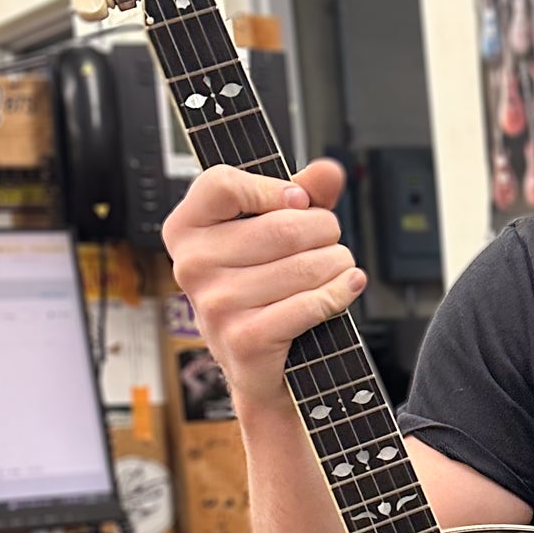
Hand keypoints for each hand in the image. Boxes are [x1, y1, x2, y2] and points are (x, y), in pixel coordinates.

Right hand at [162, 158, 363, 412]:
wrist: (255, 361)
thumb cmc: (261, 286)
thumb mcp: (273, 230)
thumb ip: (302, 193)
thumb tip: (329, 171)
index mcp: (186, 229)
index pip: (222, 184)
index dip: (272, 188)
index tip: (298, 200)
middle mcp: (192, 265)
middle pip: (281, 226)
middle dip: (324, 230)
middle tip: (330, 240)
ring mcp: (215, 305)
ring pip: (303, 266)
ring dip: (337, 263)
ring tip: (337, 266)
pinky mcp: (244, 339)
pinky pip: (309, 304)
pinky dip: (338, 293)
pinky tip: (347, 286)